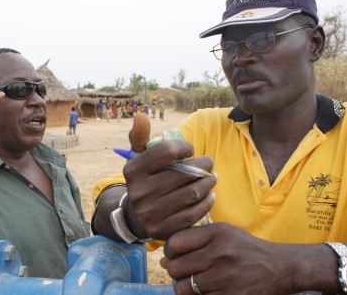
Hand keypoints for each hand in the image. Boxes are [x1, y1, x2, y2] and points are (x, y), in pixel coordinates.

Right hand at [122, 115, 215, 239]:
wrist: (135, 217)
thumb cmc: (144, 180)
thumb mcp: (138, 158)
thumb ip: (140, 136)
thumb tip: (140, 115)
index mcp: (133, 171)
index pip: (166, 151)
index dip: (184, 147)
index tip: (190, 149)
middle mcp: (139, 193)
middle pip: (183, 174)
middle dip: (202, 165)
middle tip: (209, 163)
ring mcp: (151, 214)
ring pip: (191, 194)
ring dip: (208, 183)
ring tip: (213, 177)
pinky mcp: (163, 230)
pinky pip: (193, 214)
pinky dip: (207, 202)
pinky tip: (210, 194)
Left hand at [165, 223, 291, 294]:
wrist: (282, 268)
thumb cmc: (247, 250)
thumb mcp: (225, 234)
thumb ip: (194, 241)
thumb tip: (162, 260)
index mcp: (218, 233)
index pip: (175, 242)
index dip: (170, 251)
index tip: (177, 255)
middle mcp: (221, 253)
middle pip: (175, 267)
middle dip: (176, 272)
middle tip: (186, 273)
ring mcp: (226, 277)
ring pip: (183, 288)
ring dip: (185, 288)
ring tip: (196, 284)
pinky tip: (209, 291)